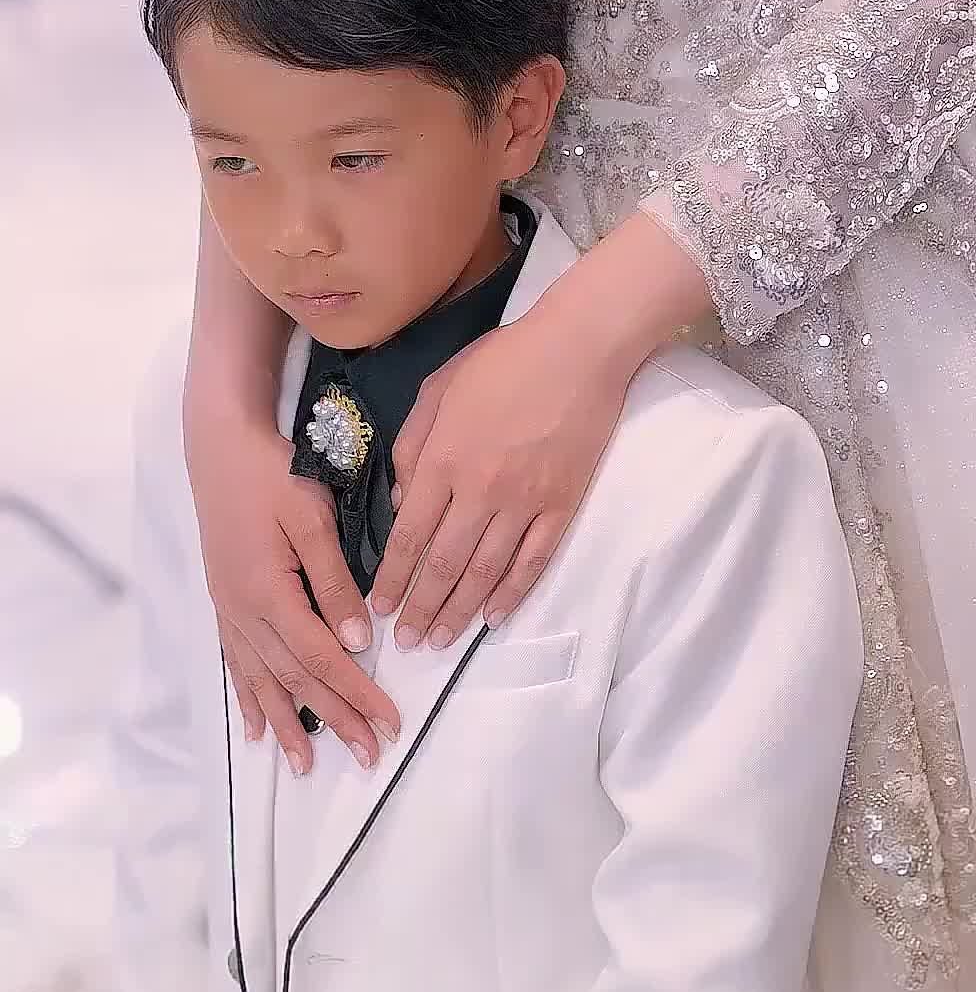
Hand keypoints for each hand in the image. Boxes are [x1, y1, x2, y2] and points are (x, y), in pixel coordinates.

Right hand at [186, 418, 399, 774]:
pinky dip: (249, 698)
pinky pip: (237, 663)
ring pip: (262, 681)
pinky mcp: (224, 602)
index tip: (389, 723)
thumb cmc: (272, 474)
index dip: (357, 694)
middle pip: (295, 679)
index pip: (322, 658)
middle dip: (334, 720)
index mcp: (268, 593)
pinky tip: (256, 727)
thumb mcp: (311, 519)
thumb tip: (357, 639)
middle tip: (368, 756)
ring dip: (286, 725)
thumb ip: (335, 582)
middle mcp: (243, 612)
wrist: (219, 447)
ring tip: (305, 766)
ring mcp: (229, 610)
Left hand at [371, 309, 630, 649]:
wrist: (578, 348)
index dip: (394, 577)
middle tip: (408, 642)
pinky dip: (512, 592)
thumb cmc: (503, 360)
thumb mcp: (437, 388)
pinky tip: (494, 615)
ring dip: (460, 611)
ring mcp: (525, 501)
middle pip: (444, 563)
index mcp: (443, 460)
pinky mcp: (562, 504)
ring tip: (442, 640)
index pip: (410, 534)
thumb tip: (402, 497)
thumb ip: (412, 445)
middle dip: (422, 607)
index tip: (381, 607)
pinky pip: (533, 560)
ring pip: (485, 571)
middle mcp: (479, 489)